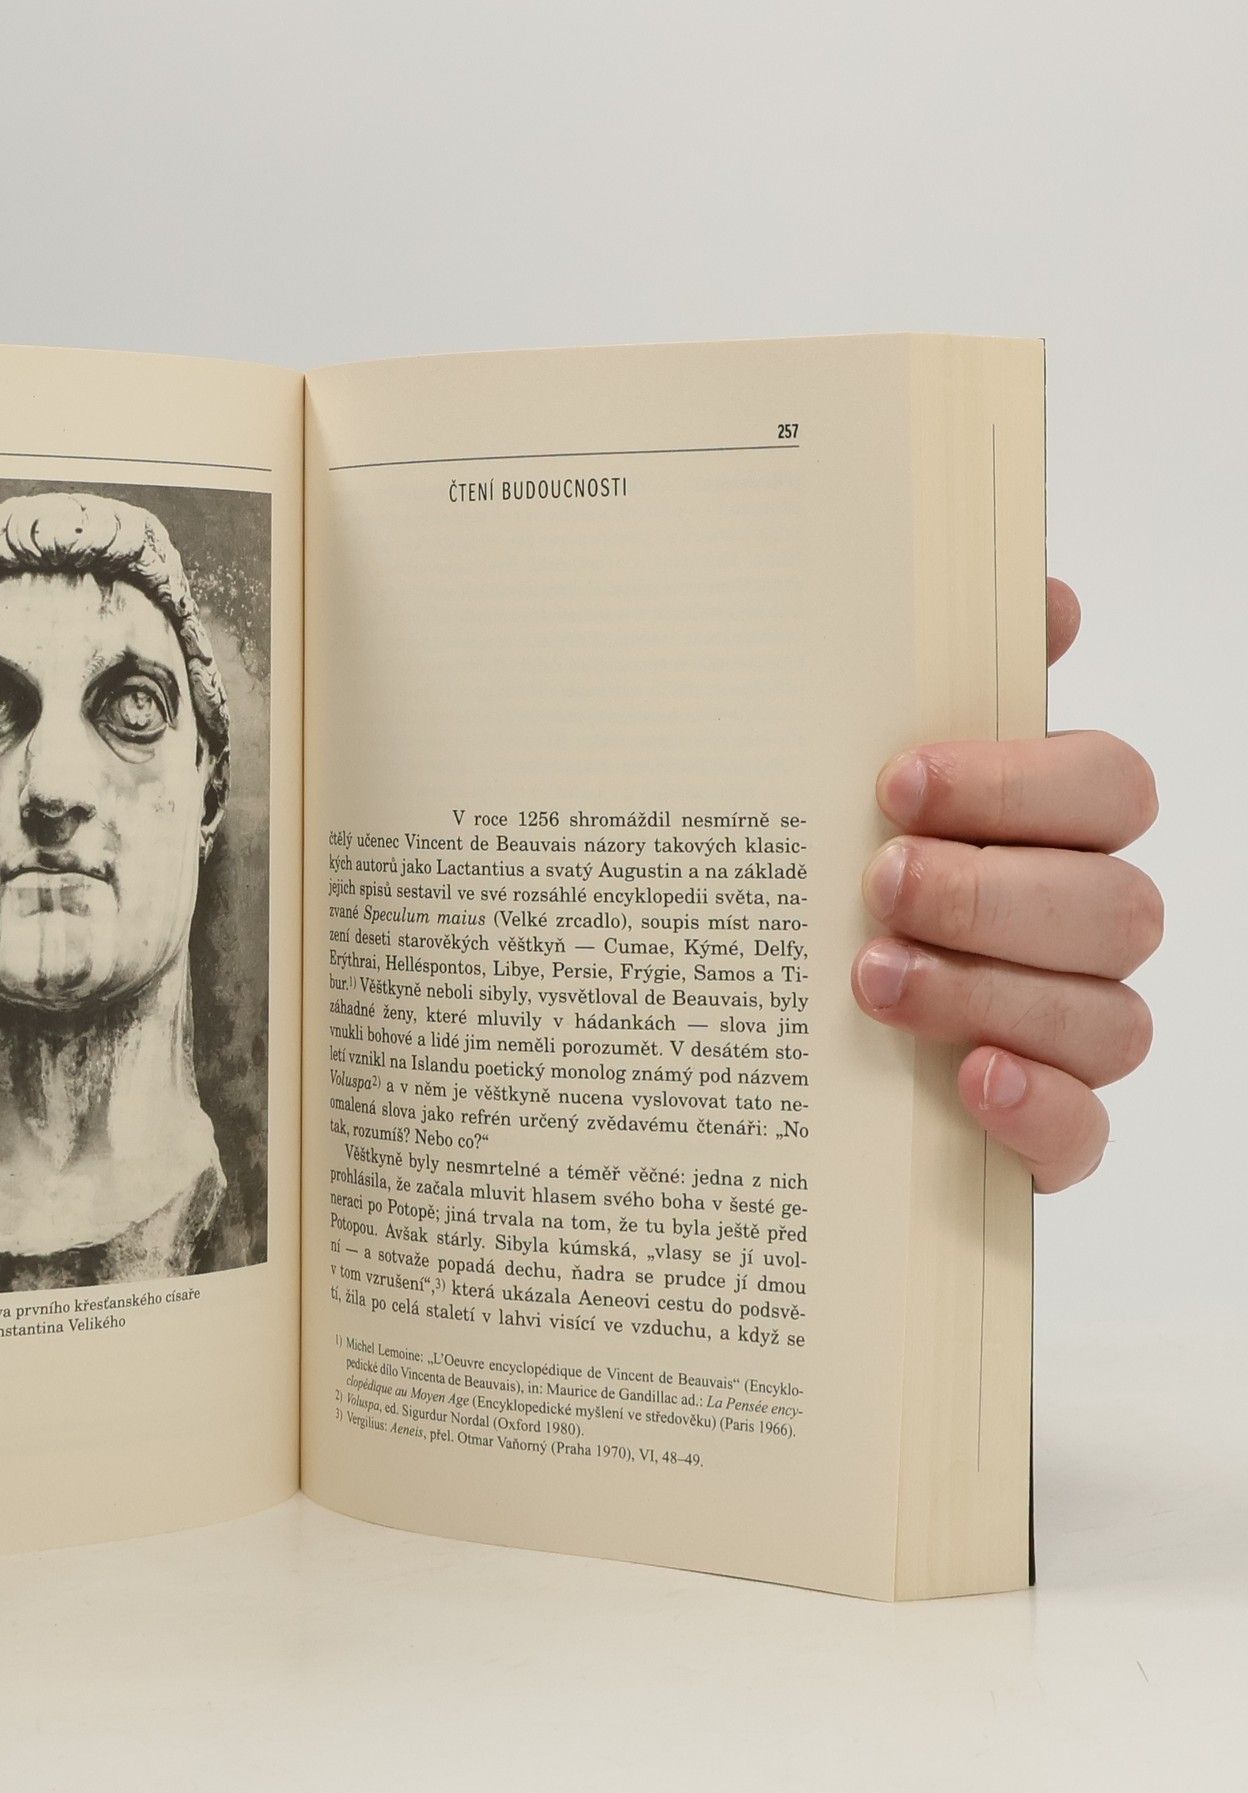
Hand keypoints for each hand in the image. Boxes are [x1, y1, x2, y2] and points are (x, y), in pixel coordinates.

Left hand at [851, 579, 1158, 1191]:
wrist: (737, 1027)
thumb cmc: (805, 880)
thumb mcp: (826, 777)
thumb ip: (925, 681)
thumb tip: (1042, 596)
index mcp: (1043, 833)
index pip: (1106, 786)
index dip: (1018, 781)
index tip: (896, 783)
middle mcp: (1074, 931)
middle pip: (1115, 903)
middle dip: (992, 891)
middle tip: (879, 883)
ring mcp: (1064, 1037)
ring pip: (1109, 1016)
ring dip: (990, 991)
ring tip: (871, 978)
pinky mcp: (1037, 1134)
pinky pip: (1088, 1133)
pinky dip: (1038, 1108)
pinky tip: (968, 1080)